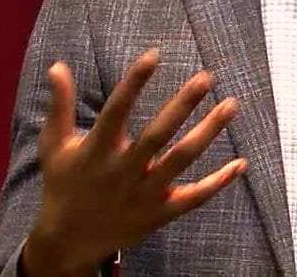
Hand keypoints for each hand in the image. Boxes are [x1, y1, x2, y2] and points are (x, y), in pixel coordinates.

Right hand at [21, 49, 245, 276]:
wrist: (68, 242)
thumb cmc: (63, 185)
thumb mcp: (55, 146)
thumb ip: (59, 105)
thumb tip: (58, 65)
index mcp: (97, 150)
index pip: (116, 110)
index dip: (134, 82)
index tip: (154, 55)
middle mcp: (122, 171)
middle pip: (158, 134)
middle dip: (183, 104)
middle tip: (207, 77)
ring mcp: (144, 193)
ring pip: (181, 160)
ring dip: (208, 132)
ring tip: (231, 105)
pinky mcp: (160, 212)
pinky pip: (194, 197)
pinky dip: (218, 182)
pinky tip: (241, 163)